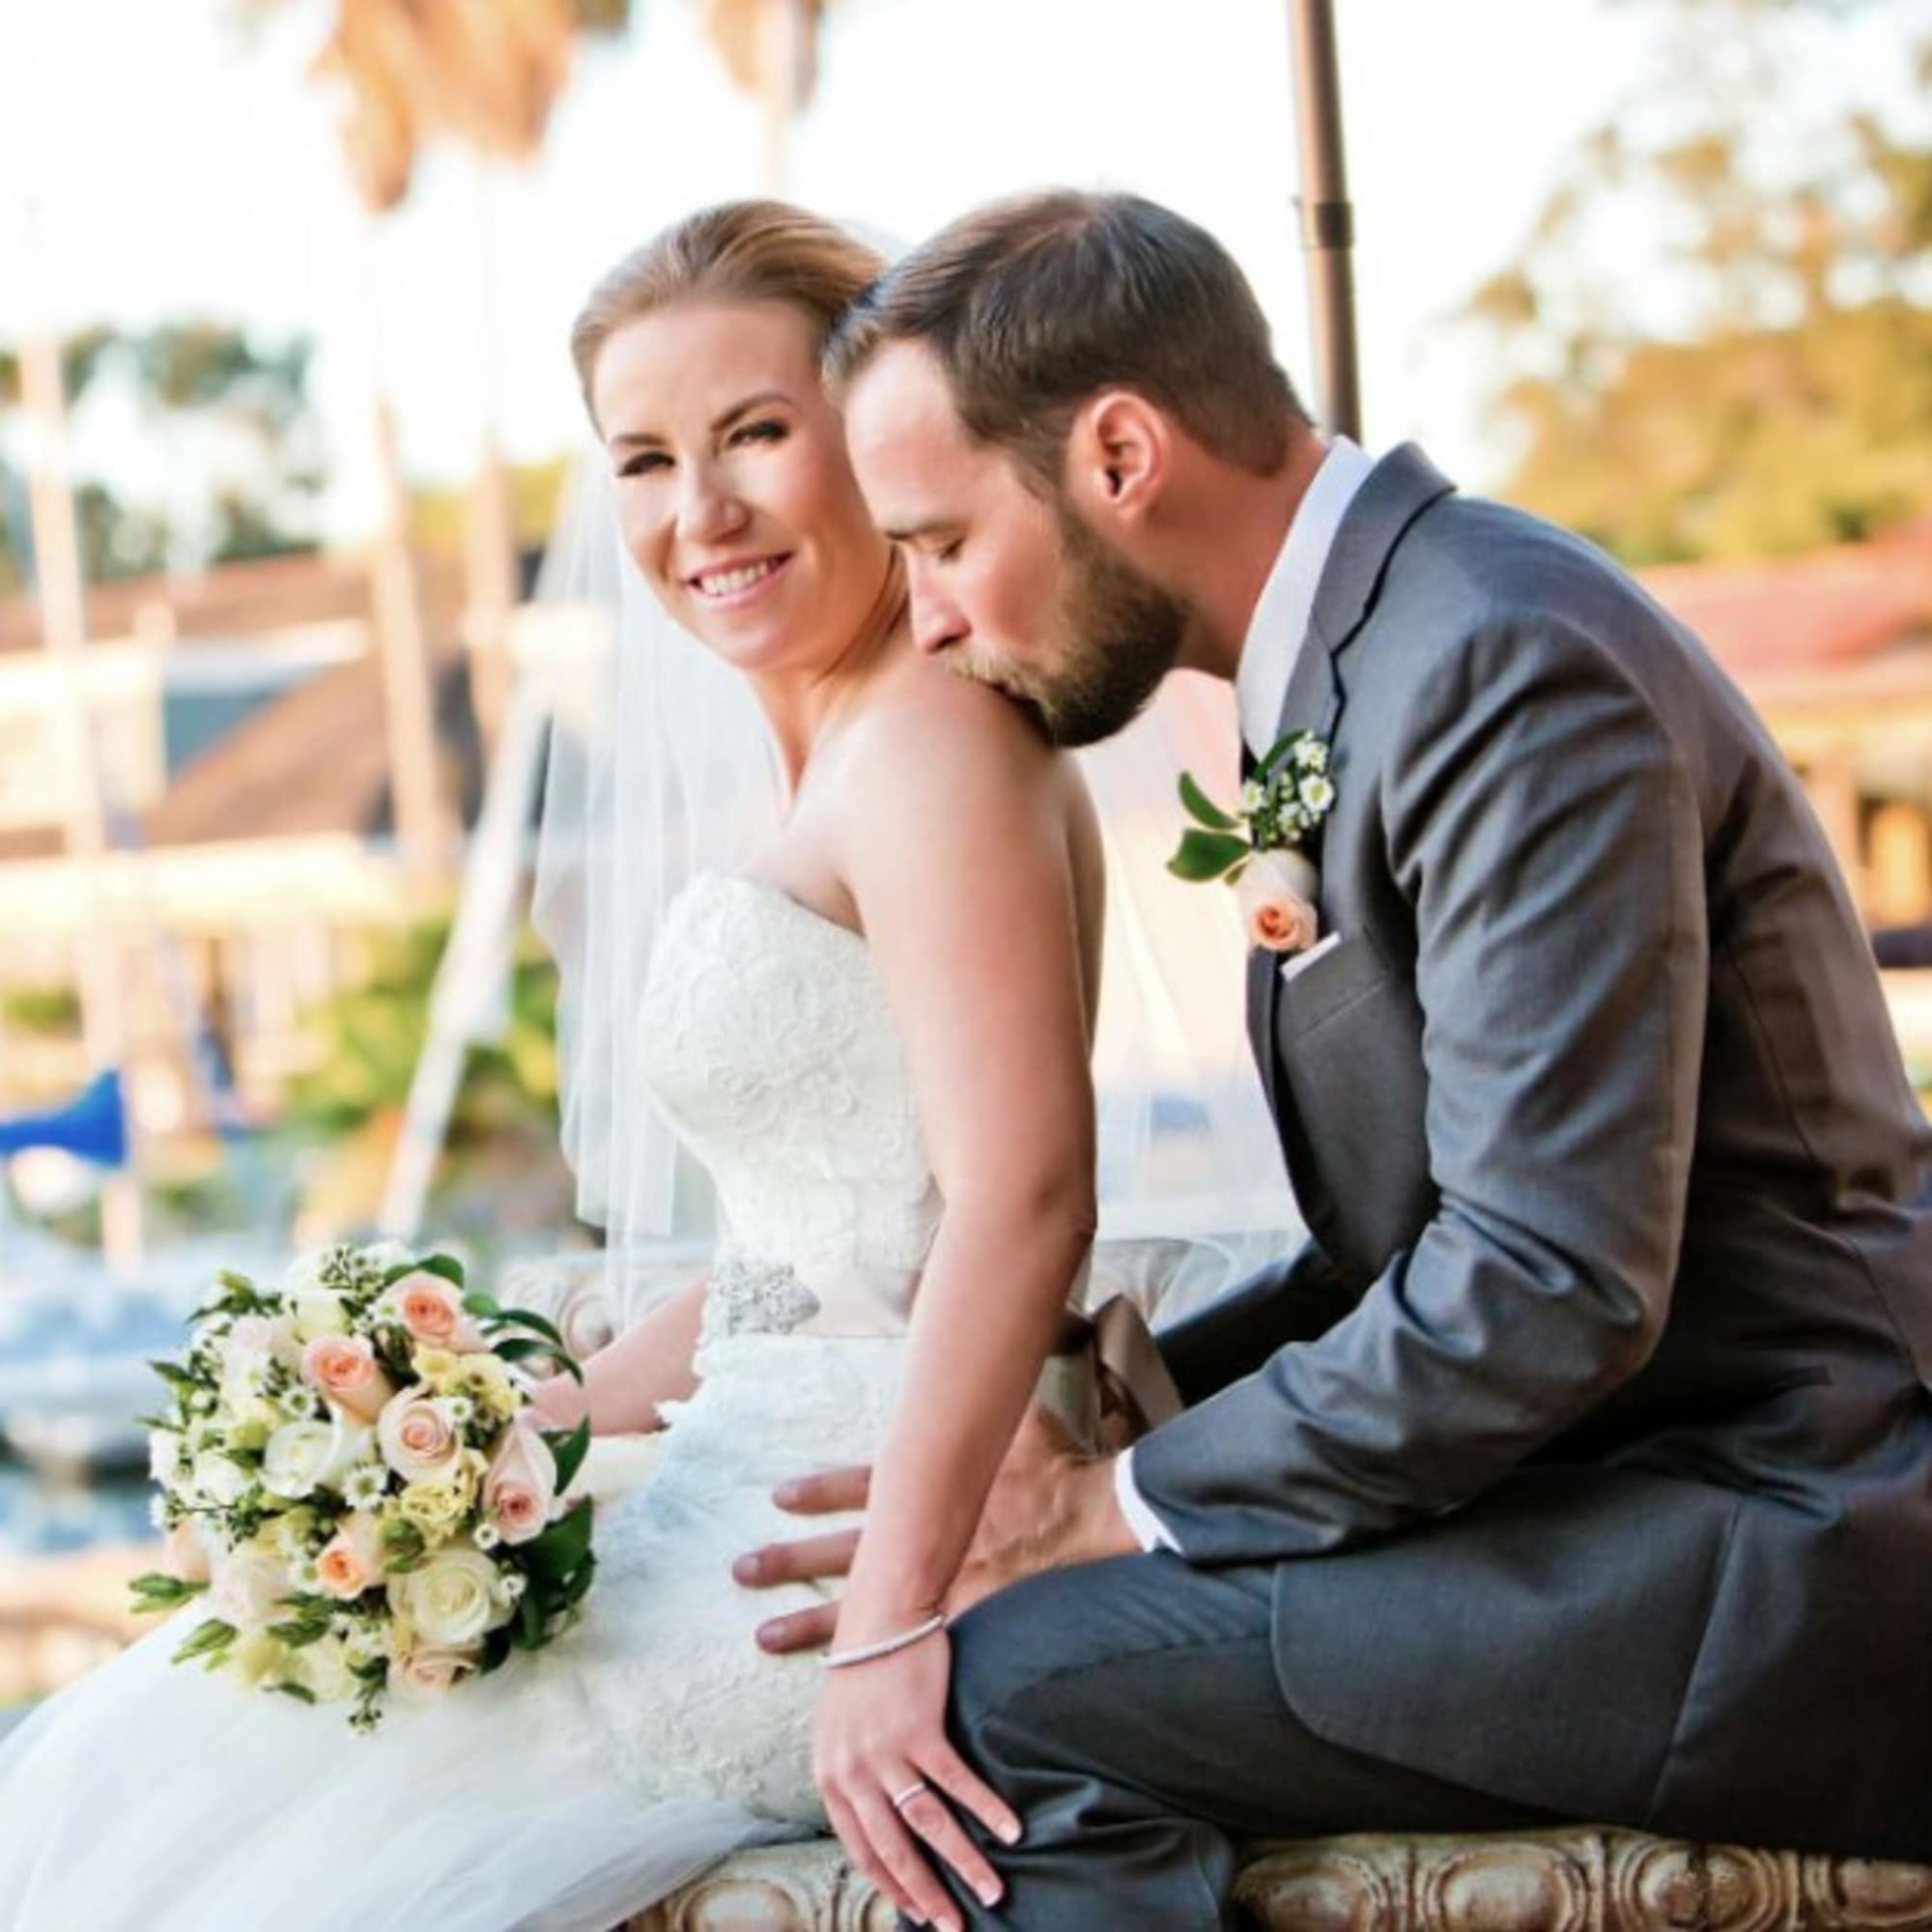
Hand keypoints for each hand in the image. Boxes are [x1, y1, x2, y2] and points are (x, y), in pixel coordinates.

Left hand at [737, 1407, 1136, 1654]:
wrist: (1095, 1525)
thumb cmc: (1061, 1472)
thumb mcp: (1026, 1422)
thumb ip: (997, 1396)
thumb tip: (989, 1349)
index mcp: (931, 1492)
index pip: (860, 1488)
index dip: (818, 1492)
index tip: (777, 1496)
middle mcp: (922, 1541)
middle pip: (842, 1552)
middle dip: (789, 1561)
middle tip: (740, 1569)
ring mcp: (936, 1589)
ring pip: (858, 1613)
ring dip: (808, 1626)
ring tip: (761, 1637)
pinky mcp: (957, 1632)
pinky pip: (902, 1657)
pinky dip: (869, 1675)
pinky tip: (836, 1694)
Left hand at [813, 1627, 1019, 1930]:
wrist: (881, 1613)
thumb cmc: (864, 1668)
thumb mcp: (840, 1729)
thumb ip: (853, 1774)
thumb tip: (876, 1816)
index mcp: (830, 1776)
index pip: (860, 1851)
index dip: (891, 1886)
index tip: (917, 1911)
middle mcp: (853, 1772)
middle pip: (894, 1851)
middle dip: (928, 1896)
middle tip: (955, 1926)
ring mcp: (886, 1752)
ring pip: (929, 1825)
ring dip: (964, 1863)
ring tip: (993, 1891)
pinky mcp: (920, 1729)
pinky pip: (958, 1783)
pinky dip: (987, 1810)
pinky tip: (1012, 1831)